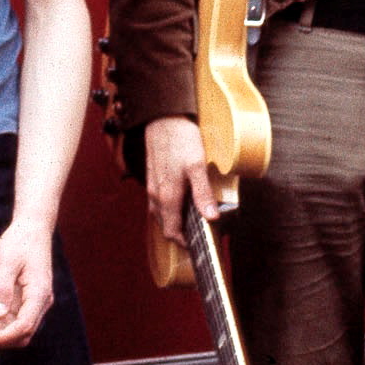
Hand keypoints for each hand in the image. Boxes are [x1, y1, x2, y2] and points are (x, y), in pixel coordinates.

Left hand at [0, 216, 57, 356]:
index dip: (2, 337)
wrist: (31, 228)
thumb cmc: (20, 241)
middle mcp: (40, 302)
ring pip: (13, 326)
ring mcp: (33, 302)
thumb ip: (2, 288)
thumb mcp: (7, 261)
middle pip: (20, 333)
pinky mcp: (24, 300)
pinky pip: (10, 316)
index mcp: (39, 294)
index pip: (23, 327)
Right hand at [145, 117, 217, 247]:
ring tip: (193, 223)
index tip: (199, 247)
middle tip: (200, 236)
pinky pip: (158, 203)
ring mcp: (152, 187)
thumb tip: (211, 218)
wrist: (163, 118)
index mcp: (167, 197)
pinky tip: (181, 203)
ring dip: (174, 222)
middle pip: (166, 226)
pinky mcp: (153, 178)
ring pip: (161, 215)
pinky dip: (169, 210)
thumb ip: (203, 193)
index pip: (172, 232)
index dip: (185, 243)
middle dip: (181, 235)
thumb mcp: (196, 166)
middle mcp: (156, 196)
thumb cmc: (180, 139)